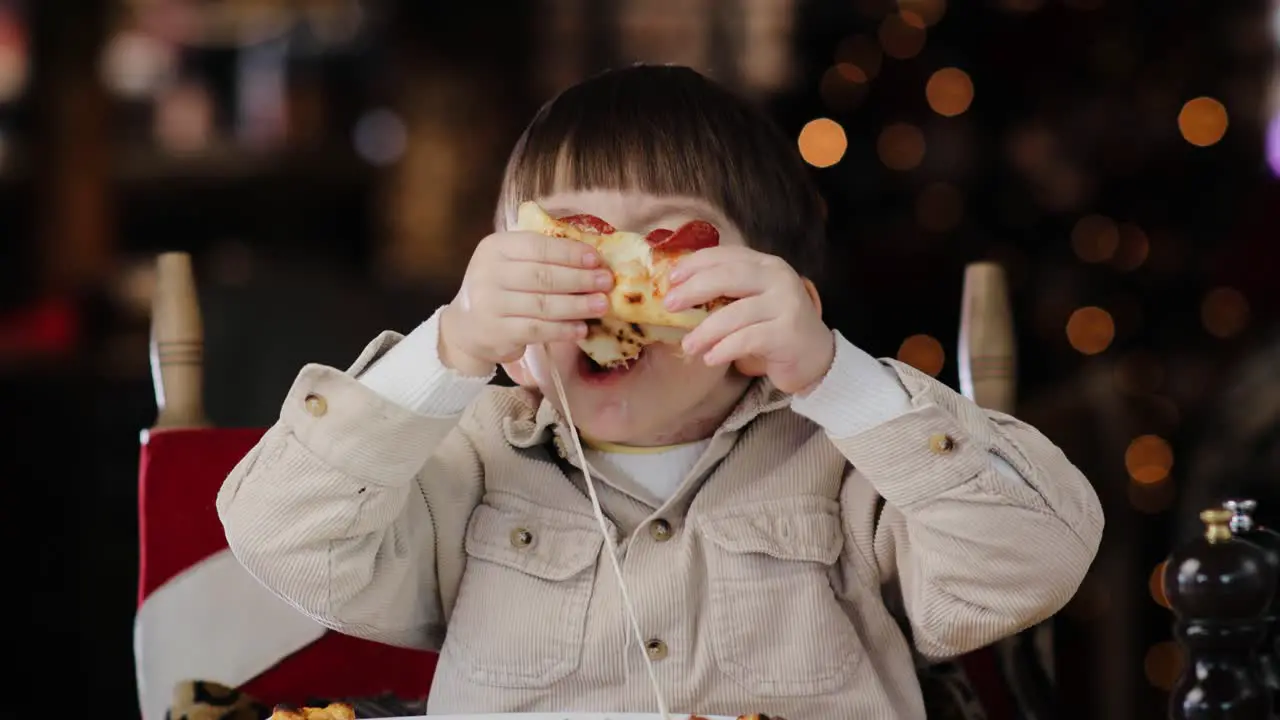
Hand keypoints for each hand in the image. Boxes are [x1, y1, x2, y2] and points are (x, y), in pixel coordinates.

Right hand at [439, 231, 613, 374]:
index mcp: (495, 247)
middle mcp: (488, 273)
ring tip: (602, 306)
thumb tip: (594, 260)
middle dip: (580, 279)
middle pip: (543, 275)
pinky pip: (536, 330)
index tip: (597, 259)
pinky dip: (562, 330)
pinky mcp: (496, 332)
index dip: (570, 252)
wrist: (466, 326)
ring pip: (542, 304)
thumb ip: (542, 257)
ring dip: (577, 306)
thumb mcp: (512, 263)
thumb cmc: (501, 289)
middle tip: (606, 283)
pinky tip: (581, 329)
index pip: (538, 246)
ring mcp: (489, 304)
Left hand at [663, 246, 834, 394]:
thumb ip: (726, 291)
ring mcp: (786, 304)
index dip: (695, 264)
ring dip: (705, 331)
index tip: (670, 279)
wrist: (815, 356)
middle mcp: (778, 278)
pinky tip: (710, 358)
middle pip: (728, 277)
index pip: (726, 256)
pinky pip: (747, 339)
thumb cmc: (774, 327)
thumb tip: (676, 294)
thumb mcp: (753, 300)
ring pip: (735, 313)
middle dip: (693, 290)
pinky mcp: (787, 333)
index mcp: (766, 264)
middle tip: (670, 306)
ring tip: (688, 345)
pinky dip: (724, 349)